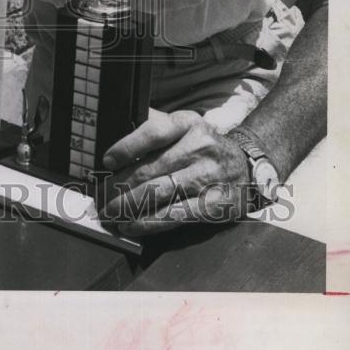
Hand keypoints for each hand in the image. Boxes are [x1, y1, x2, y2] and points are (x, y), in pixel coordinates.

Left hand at [98, 108, 249, 236]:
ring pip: (160, 193)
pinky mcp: (216, 204)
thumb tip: (116, 128)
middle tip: (100, 197)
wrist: (248, 166)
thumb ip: (154, 125)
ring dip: (129, 206)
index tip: (107, 161)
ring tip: (110, 213)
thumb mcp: (185, 126)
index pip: (153, 132)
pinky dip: (150, 222)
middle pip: (151, 167)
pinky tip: (132, 226)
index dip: (127, 147)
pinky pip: (176, 215)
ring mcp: (209, 176)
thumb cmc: (203, 146)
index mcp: (188, 123)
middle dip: (119, 185)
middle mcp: (200, 147)